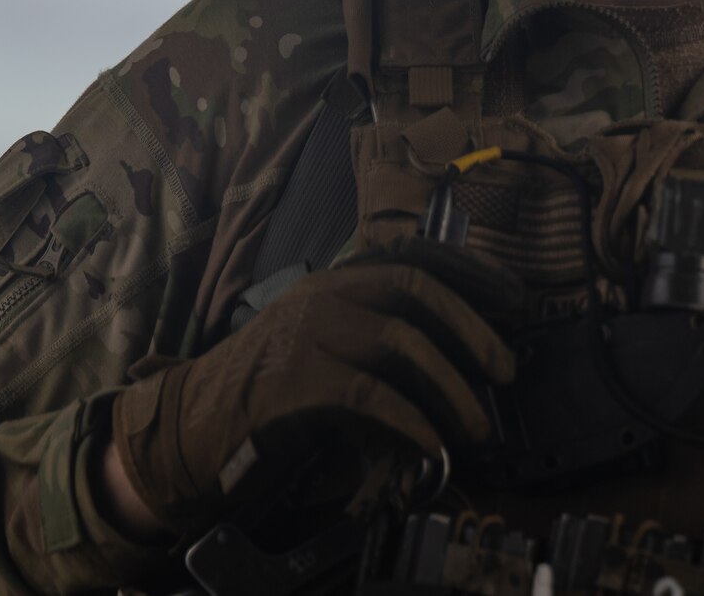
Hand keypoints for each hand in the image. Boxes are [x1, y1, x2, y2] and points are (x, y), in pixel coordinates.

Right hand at [109, 238, 521, 533]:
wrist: (187, 429)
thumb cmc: (269, 394)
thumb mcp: (326, 348)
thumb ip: (379, 340)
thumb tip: (464, 358)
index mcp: (335, 281)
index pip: (416, 257)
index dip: (473, 275)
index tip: (516, 301)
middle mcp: (322, 294)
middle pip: (417, 291)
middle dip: (474, 330)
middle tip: (505, 372)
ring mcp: (304, 334)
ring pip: (402, 343)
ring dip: (452, 386)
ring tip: (476, 425)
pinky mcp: (291, 385)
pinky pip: (370, 396)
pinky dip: (411, 422)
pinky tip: (432, 447)